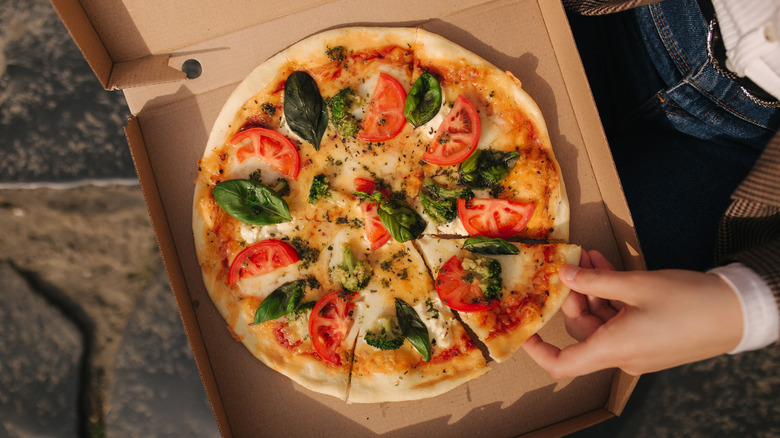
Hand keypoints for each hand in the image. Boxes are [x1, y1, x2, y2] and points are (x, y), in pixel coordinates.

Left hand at [522, 250, 742, 378]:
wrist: (739, 312)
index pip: (563, 364)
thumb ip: (594, 282)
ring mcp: (637, 350)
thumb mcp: (636, 285)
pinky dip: (612, 297)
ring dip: (594, 290)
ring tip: (592, 258)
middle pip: (583, 329)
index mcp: (614, 349)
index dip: (538, 350)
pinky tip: (608, 268)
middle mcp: (622, 355)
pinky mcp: (649, 341)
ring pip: (601, 321)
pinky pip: (619, 321)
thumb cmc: (689, 301)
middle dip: (576, 294)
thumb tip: (564, 274)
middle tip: (574, 263)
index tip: (525, 329)